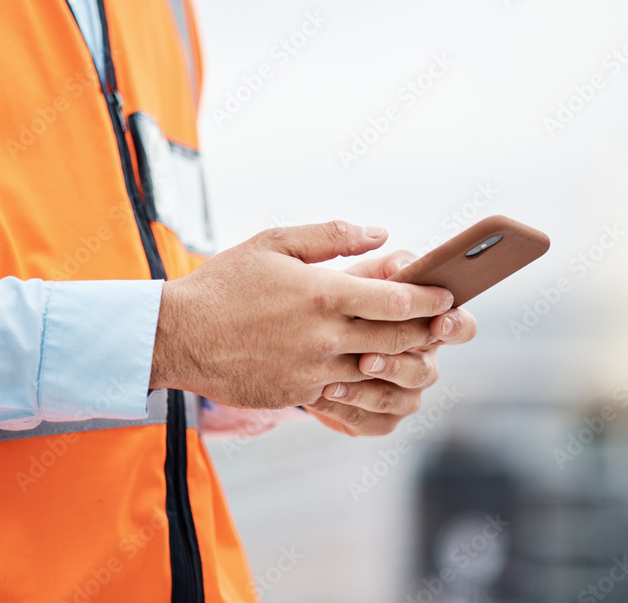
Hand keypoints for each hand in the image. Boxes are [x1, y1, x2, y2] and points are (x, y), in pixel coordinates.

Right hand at [150, 222, 453, 408]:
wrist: (178, 335)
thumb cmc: (225, 283)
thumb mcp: (274, 241)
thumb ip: (331, 235)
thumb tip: (380, 233)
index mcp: (323, 293)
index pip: (399, 300)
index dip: (431, 299)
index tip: (448, 295)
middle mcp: (324, 336)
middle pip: (398, 339)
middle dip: (428, 332)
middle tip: (445, 325)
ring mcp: (312, 370)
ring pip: (377, 370)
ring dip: (402, 360)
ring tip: (415, 348)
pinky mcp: (298, 394)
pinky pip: (346, 392)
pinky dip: (365, 381)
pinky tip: (370, 369)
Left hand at [304, 250, 476, 436]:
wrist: (303, 337)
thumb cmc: (342, 301)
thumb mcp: (359, 278)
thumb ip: (385, 268)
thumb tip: (404, 265)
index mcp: (426, 325)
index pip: (461, 327)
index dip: (456, 326)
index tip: (438, 321)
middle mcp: (422, 361)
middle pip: (426, 371)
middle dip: (397, 364)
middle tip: (367, 357)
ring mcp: (404, 393)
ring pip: (403, 400)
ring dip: (370, 391)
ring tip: (336, 381)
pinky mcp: (381, 418)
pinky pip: (374, 422)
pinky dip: (349, 410)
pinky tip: (323, 396)